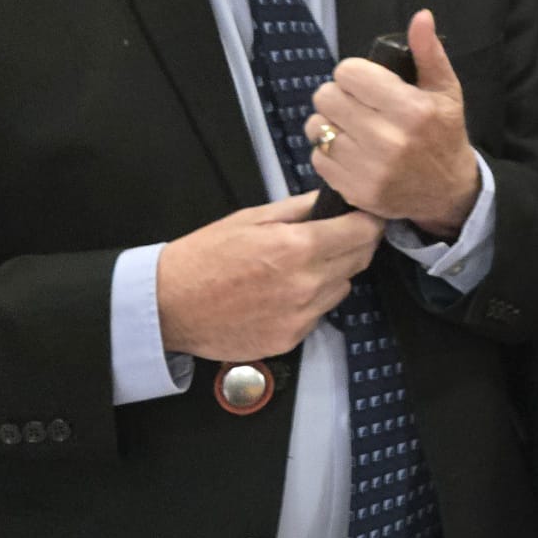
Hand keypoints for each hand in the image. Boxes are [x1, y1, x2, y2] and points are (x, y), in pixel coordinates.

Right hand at [157, 192, 383, 360]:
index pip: (362, 232)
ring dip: (334, 274)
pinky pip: (319, 314)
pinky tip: (283, 293)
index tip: (367, 216)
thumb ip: (298, 208)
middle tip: (338, 236)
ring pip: (343, 288)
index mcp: (297, 247)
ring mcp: (301, 315)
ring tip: (300, 267)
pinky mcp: (292, 338)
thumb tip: (331, 199)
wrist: (169, 306)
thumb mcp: (250, 218)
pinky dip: (311, 301)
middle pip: (360, 260)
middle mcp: (306, 284)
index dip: (369, 221)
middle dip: (356, 244)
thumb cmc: (204, 257)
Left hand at [305, 9, 479, 236]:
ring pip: (315, 127)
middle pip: (326, 97)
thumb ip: (428, 52)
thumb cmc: (444, 133)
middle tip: (357, 105)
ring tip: (351, 128)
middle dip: (339, 97)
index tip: (367, 84)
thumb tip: (421, 16)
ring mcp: (368, 168)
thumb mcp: (446, 90)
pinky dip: (328, 152)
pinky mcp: (354, 189)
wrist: (447, 191)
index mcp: (411, 109)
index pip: (348, 73)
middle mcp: (388, 139)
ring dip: (329, 124)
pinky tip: (351, 152)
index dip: (355, 74)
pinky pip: (317, 157)